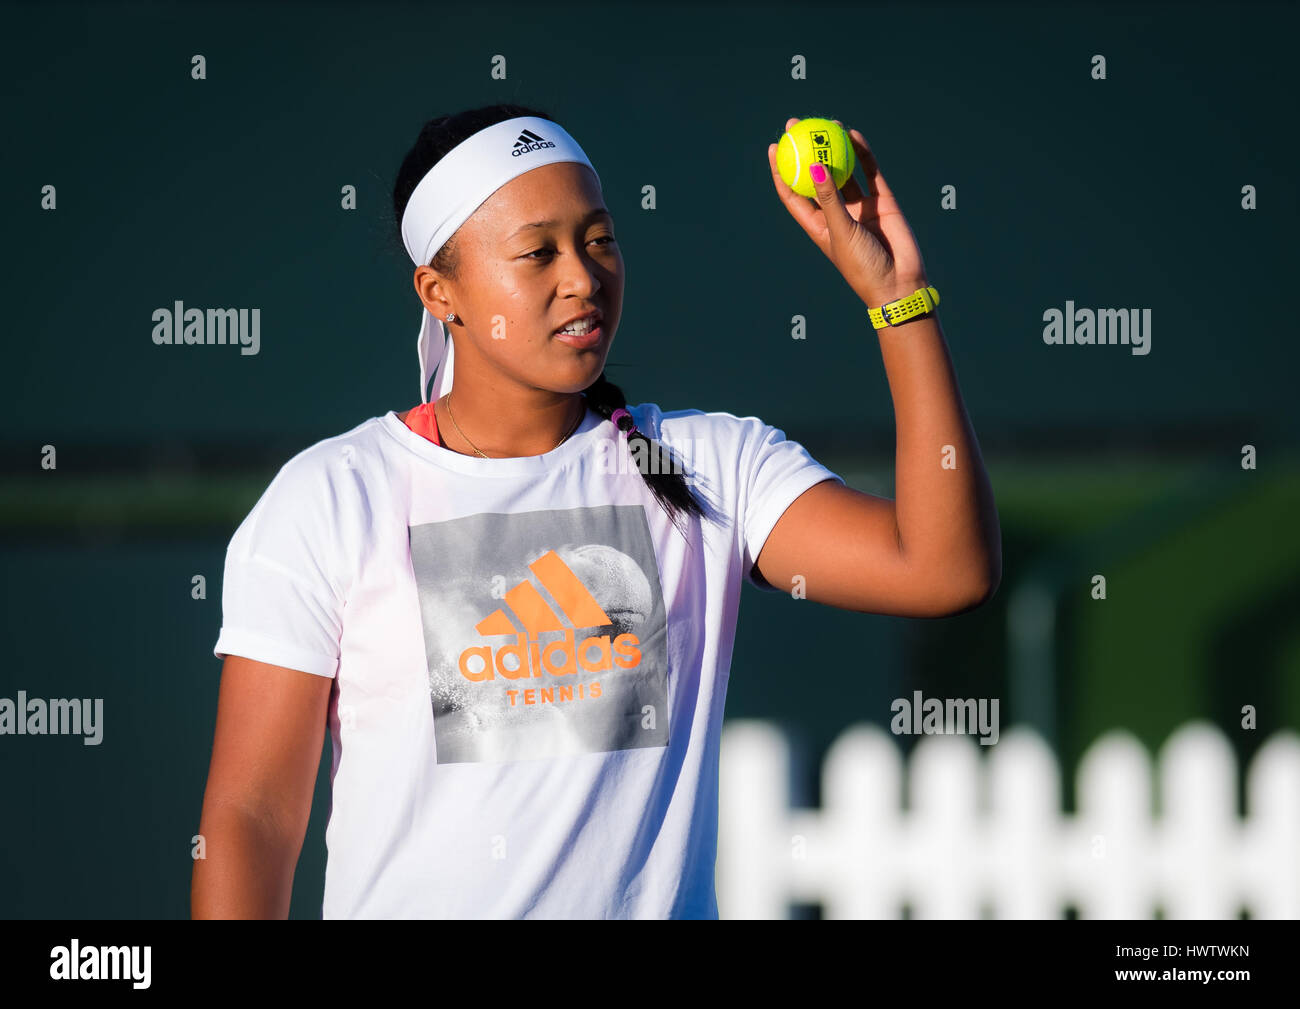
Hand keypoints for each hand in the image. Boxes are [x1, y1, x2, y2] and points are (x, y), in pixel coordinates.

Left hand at [767, 117, 928, 306]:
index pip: (793, 194)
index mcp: (818, 226)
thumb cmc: (862, 266)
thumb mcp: (840, 231)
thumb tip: (813, 165)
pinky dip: (863, 153)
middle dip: (806, 150)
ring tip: (829, 123)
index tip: (773, 147)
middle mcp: (837, 213)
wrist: (899, 283)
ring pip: (844, 171)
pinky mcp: (882, 201)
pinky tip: (854, 134)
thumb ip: (829, 198)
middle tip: (796, 124)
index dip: (781, 171)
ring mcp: (860, 206)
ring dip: (835, 148)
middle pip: (816, 176)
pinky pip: (870, 172)